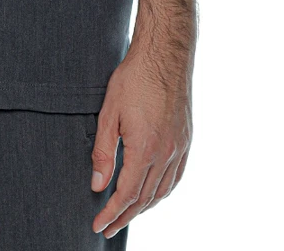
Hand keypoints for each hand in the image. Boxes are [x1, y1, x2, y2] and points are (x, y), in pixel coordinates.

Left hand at [88, 55, 191, 237]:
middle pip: (145, 199)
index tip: (98, 225)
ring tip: (126, 216)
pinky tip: (153, 195)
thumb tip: (97, 185)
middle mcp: (166, 154)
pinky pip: (176, 178)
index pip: (127, 194)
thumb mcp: (109, 113)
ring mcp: (180, 148)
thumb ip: (103, 152)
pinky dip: (162, 193)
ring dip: (144, 208)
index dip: (111, 213)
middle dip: (124, 216)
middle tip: (108, 228)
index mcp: (145, 149)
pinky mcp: (186, 140)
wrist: (164, 55)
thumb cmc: (133, 79)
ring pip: (162, 191)